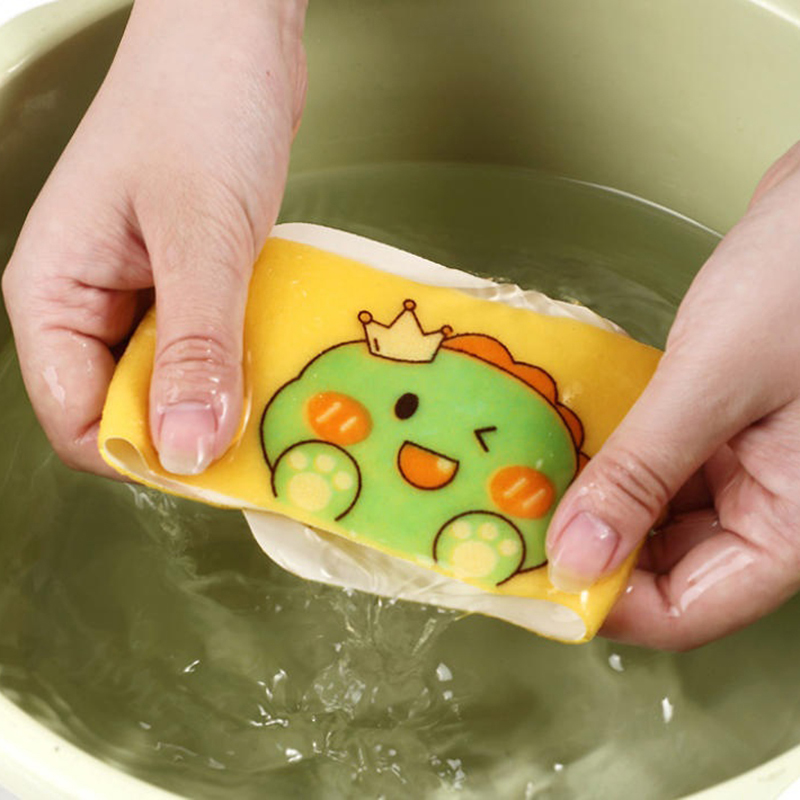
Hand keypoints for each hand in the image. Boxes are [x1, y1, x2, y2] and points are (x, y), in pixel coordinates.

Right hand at [2, 0, 306, 476]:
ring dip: (226, 396)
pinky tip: (283, 362)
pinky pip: (209, 345)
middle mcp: (91, 303)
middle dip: (193, 429)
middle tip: (266, 438)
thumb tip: (185, 449)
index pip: (78, 420)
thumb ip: (195, 345)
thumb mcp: (201, 235)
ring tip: (283, 402)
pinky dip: (243, 360)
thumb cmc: (202, 108)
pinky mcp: (188, 280)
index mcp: (55, 294)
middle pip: (130, 408)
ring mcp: (141, 292)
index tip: (219, 466)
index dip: (145, 453)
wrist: (238, 32)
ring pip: (176, 381)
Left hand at [545, 143, 799, 649]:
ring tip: (520, 490)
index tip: (526, 576)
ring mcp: (741, 467)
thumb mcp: (716, 381)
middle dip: (584, 551)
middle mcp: (766, 508)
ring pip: (652, 518)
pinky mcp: (717, 427)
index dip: (604, 603)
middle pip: (664, 569)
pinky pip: (654, 466)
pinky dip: (607, 463)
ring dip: (588, 506)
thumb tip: (576, 557)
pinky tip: (560, 449)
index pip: (687, 610)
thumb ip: (643, 472)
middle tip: (506, 527)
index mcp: (788, 524)